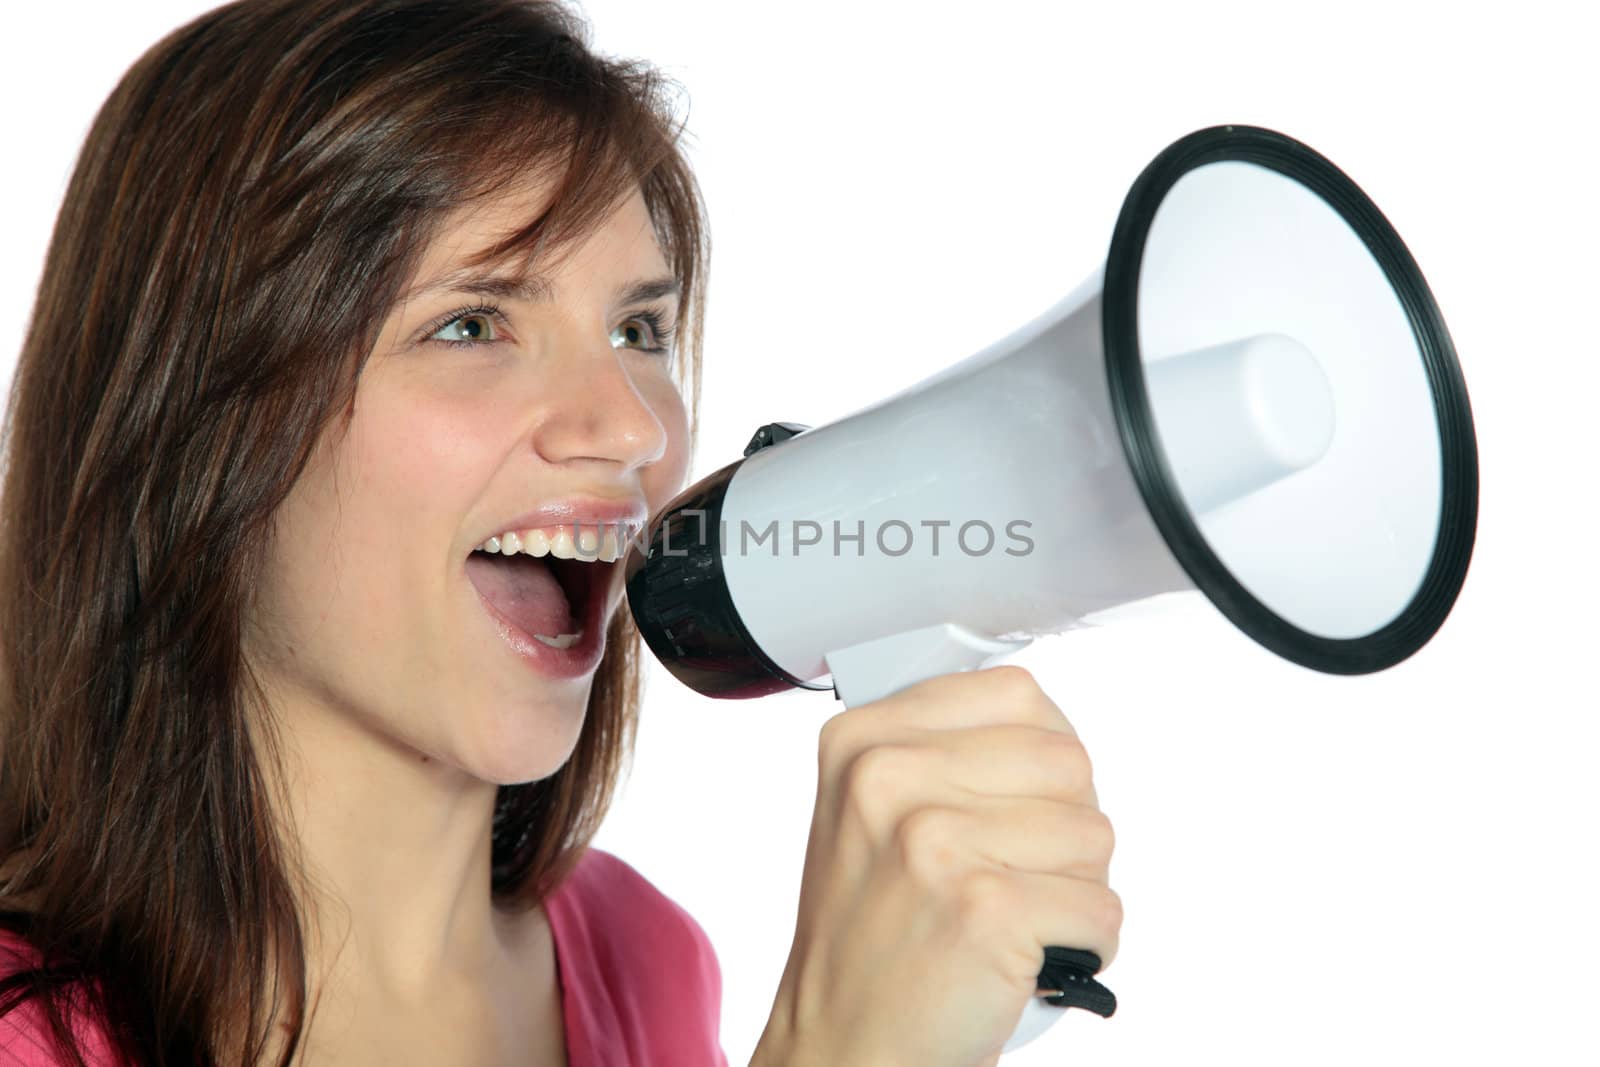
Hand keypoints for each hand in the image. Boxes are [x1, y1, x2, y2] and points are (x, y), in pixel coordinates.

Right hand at [752, 665, 1121, 1066]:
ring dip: (1077, 889)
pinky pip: (1103, 907)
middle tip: (1016, 874)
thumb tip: (1047, 723)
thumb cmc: (868, 937)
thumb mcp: (868, 813)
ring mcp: (934, 841)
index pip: (1016, 693)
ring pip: (1094, 833)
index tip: (1020, 803)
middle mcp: (889, 778)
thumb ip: (939, 751)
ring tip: (1015, 919)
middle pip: (1068, 761)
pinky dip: (1086, 945)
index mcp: (863, 740)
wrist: (841, 1045)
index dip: (1043, 756)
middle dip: (1066, 825)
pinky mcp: (985, 909)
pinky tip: (1029, 958)